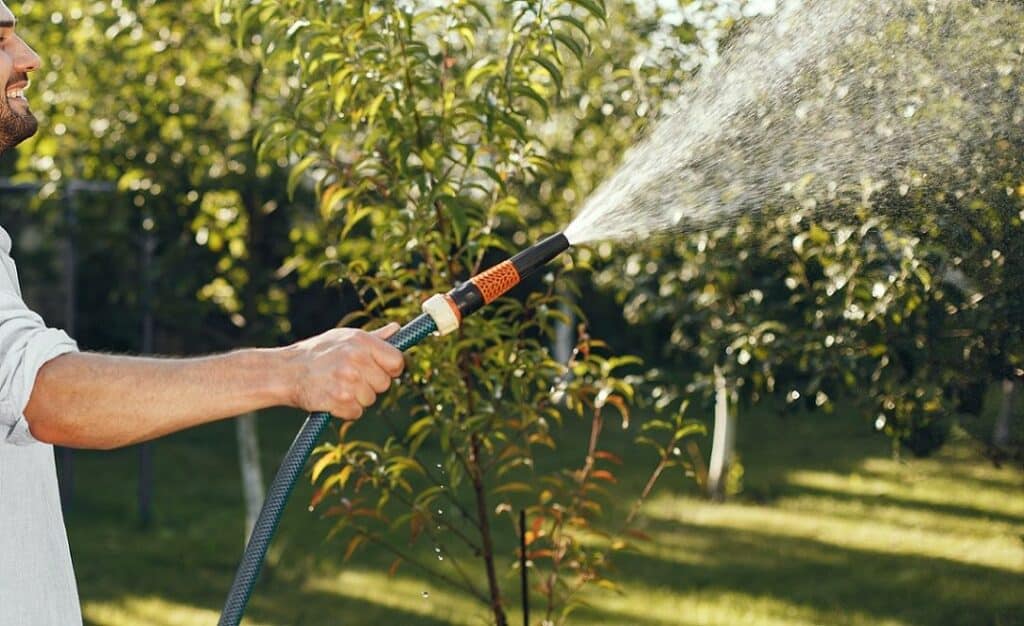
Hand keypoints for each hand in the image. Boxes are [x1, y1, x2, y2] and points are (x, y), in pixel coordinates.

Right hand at [284, 324, 404, 419]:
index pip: (397, 361)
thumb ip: (374, 337)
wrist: (284, 371)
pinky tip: (332, 398)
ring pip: (370, 400)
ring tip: (337, 386)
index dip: (391, 369)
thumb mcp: (344, 337)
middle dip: (371, 385)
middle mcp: (357, 358)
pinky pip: (356, 412)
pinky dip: (345, 410)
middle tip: (349, 378)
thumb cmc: (316, 353)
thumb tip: (397, 329)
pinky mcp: (339, 399)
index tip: (381, 371)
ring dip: (356, 398)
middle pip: (384, 384)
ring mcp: (348, 380)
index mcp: (361, 341)